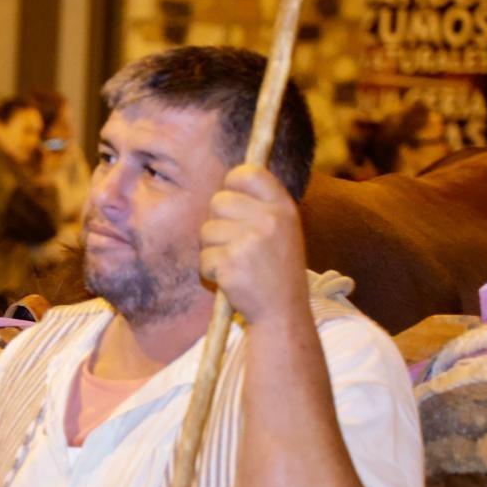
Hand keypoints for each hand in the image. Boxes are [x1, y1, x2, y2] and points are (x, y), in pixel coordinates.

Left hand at [198, 165, 308, 326]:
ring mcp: (250, 241)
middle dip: (217, 223)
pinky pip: (203, 258)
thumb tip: (228, 179)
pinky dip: (210, 271)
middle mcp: (269, 220)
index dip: (232, 184)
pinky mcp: (231, 263)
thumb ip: (259, 205)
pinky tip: (231, 280)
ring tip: (236, 264)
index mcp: (283, 207)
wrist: (282, 312)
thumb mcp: (281, 230)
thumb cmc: (276, 270)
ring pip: (206, 231)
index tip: (233, 201)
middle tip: (235, 245)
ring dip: (213, 250)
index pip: (247, 173)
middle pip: (217, 201)